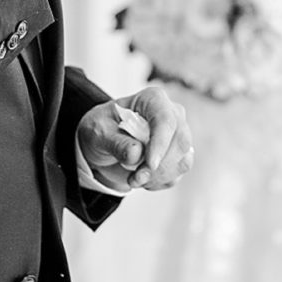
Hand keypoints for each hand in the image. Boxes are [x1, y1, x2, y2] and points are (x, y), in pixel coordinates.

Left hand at [77, 84, 193, 194]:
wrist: (103, 144)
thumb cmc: (102, 129)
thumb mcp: (98, 132)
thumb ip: (115, 142)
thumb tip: (136, 153)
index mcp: (152, 99)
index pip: (165, 120)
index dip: (160, 143)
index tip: (149, 164)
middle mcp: (171, 114)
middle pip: (180, 141)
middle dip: (158, 167)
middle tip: (134, 178)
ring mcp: (178, 134)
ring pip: (182, 160)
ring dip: (158, 177)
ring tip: (134, 179)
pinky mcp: (179, 154)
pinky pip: (178, 172)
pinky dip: (160, 181)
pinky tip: (142, 178)